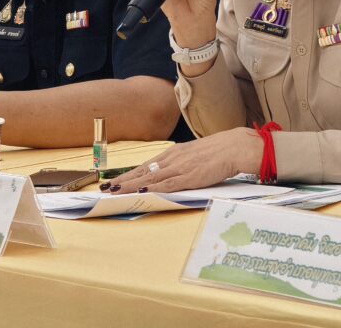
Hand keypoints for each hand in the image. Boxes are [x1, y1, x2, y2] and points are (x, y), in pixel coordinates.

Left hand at [106, 128, 262, 193]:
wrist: (236, 147)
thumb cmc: (220, 151)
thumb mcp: (196, 154)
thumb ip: (183, 162)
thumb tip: (173, 172)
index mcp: (175, 153)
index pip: (147, 165)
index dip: (130, 173)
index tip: (116, 180)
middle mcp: (173, 159)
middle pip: (143, 171)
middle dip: (123, 180)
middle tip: (105, 187)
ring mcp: (180, 168)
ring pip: (149, 178)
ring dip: (130, 186)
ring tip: (114, 192)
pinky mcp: (189, 177)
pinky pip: (166, 184)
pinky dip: (151, 188)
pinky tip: (140, 192)